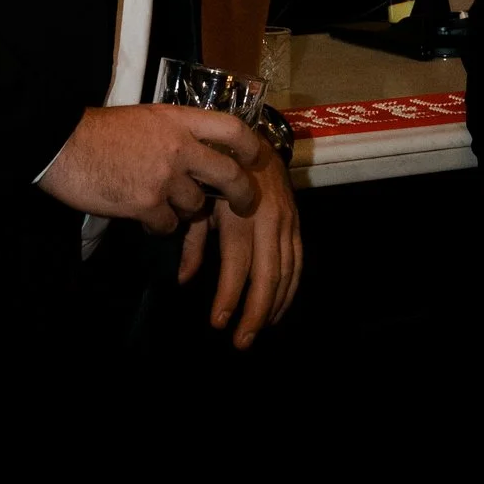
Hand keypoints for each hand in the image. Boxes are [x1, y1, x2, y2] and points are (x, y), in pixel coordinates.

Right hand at [37, 103, 262, 233]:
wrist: (61, 145)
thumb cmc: (98, 131)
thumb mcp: (146, 118)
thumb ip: (174, 132)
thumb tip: (196, 151)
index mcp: (179, 120)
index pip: (231, 128)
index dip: (250, 145)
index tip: (255, 157)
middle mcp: (179, 147)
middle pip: (229, 174)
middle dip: (242, 194)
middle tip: (244, 204)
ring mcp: (164, 177)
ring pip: (195, 206)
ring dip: (185, 211)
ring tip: (165, 204)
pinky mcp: (146, 204)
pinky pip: (168, 225)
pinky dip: (159, 225)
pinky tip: (145, 218)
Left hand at [178, 148, 301, 347]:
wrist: (253, 141)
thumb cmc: (216, 173)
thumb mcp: (199, 203)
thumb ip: (193, 242)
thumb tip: (184, 280)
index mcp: (240, 214)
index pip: (237, 264)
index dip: (229, 296)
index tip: (218, 323)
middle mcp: (268, 220)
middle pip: (268, 274)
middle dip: (255, 311)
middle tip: (241, 341)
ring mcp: (288, 222)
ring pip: (287, 272)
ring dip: (274, 306)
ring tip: (258, 330)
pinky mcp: (297, 223)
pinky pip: (298, 262)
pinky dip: (291, 289)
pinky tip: (279, 308)